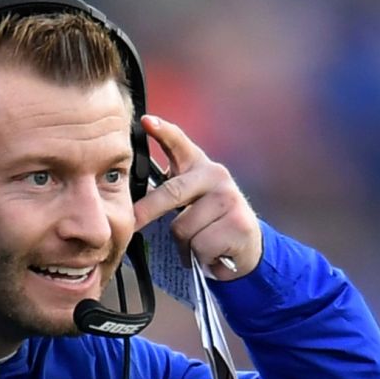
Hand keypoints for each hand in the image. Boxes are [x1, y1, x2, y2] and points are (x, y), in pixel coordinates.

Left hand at [132, 115, 263, 277]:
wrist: (246, 247)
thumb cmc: (210, 222)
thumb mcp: (191, 199)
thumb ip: (171, 189)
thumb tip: (133, 196)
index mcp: (200, 166)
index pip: (179, 144)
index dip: (163, 131)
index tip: (147, 121)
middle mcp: (217, 176)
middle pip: (171, 193)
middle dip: (147, 211)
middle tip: (134, 222)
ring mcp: (230, 199)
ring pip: (183, 228)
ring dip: (185, 244)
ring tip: (199, 243)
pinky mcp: (238, 224)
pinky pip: (200, 246)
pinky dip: (201, 257)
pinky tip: (213, 252)